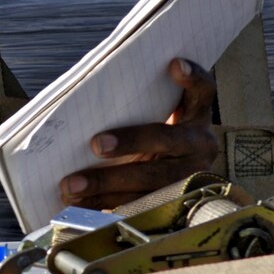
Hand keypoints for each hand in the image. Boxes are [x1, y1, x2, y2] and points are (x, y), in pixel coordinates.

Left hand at [60, 57, 220, 210]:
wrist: (168, 180)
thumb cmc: (147, 137)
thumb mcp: (152, 119)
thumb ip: (134, 106)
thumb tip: (82, 95)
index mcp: (196, 118)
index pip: (203, 92)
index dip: (192, 79)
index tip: (173, 64)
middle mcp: (198, 147)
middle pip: (166, 139)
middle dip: (130, 143)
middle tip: (96, 144)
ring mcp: (188, 179)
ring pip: (149, 182)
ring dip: (106, 185)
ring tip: (70, 187)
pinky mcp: (171, 207)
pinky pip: (137, 209)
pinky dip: (103, 206)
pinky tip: (77, 206)